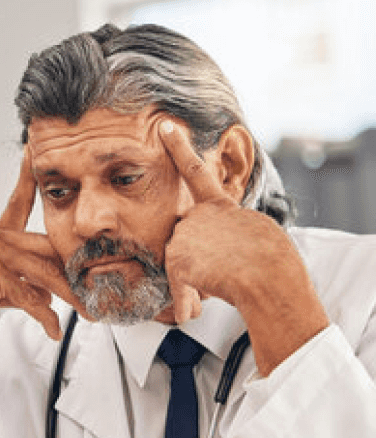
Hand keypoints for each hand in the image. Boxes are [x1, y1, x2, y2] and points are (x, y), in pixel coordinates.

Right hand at [0, 152, 77, 406]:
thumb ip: (21, 286)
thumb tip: (48, 298)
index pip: (20, 199)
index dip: (30, 175)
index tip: (35, 150)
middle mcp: (0, 240)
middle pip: (53, 249)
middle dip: (80, 271)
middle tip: (103, 289)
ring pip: (49, 275)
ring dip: (73, 298)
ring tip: (91, 314)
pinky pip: (32, 299)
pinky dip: (46, 318)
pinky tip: (53, 330)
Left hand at [158, 120, 328, 373]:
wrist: (269, 275)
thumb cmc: (273, 264)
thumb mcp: (253, 238)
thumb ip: (223, 240)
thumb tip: (210, 255)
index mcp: (220, 207)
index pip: (196, 173)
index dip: (179, 149)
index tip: (165, 127)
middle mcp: (197, 216)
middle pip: (187, 247)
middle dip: (203, 266)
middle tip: (230, 270)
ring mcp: (184, 235)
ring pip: (183, 268)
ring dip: (201, 283)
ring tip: (226, 281)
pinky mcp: (175, 257)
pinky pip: (177, 289)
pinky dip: (186, 303)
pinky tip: (195, 310)